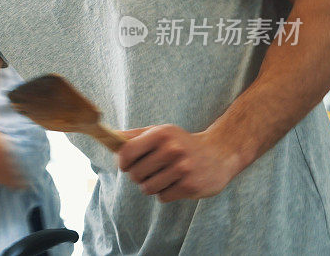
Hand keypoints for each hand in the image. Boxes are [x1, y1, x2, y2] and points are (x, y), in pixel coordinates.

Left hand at [118, 124, 240, 202]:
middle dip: (139, 176)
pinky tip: (176, 183)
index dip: (122, 162)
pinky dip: (165, 193)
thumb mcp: (160, 132)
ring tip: (164, 177)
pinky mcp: (190, 186)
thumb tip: (110, 138)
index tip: (127, 165)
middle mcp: (172, 149)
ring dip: (152, 186)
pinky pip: (163, 197)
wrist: (219, 153)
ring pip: (148, 188)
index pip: (126, 152)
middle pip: (135, 174)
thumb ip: (134, 136)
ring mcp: (182, 168)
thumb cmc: (182, 143)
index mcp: (161, 134)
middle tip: (151, 171)